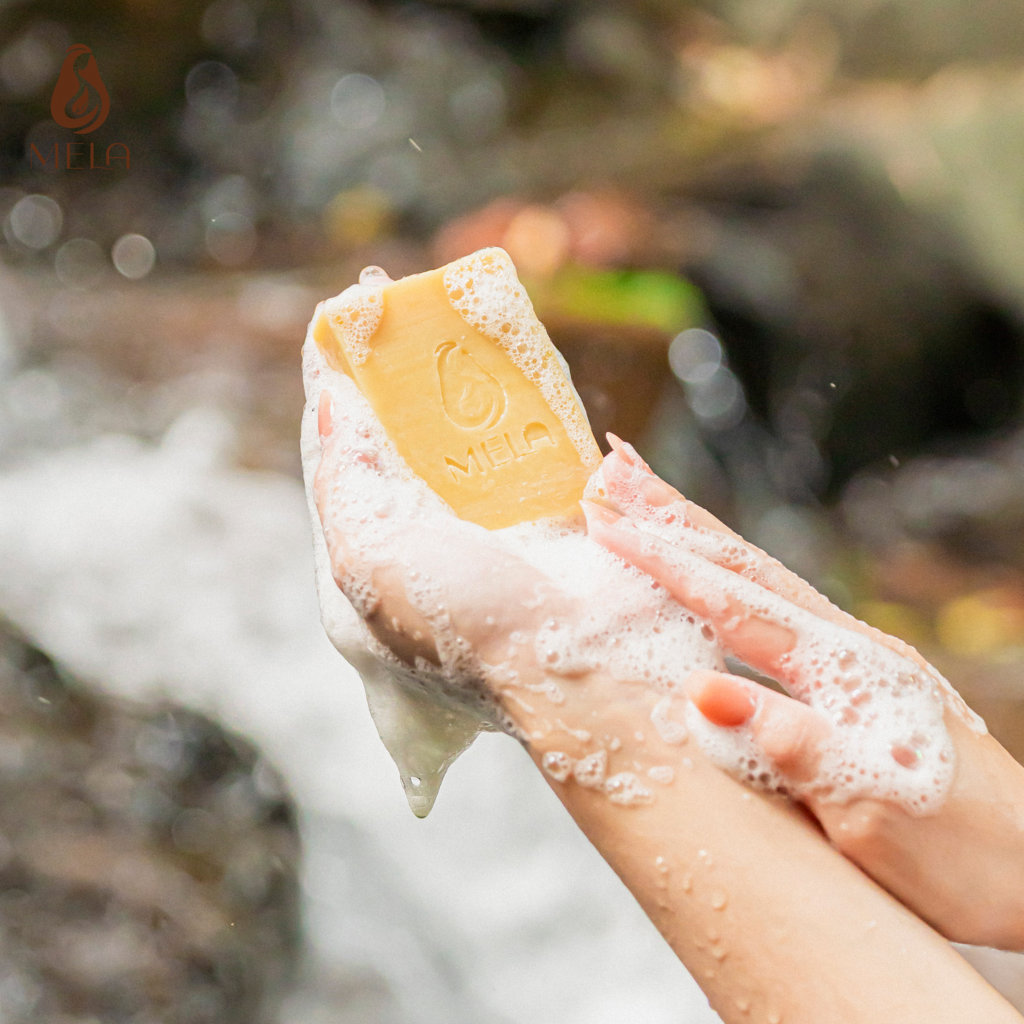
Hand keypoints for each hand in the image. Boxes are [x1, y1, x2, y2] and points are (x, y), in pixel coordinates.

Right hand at [585, 438, 1023, 949]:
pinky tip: (707, 571)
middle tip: (614, 469)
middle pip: (744, 564)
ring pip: (757, 576)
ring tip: (644, 497)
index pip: (736, 603)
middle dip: (672, 514)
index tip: (608, 522)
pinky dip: (724, 575)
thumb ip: (791, 744)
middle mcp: (847, 647)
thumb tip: (702, 691)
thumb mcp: (871, 811)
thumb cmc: (959, 856)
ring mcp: (852, 655)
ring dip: (695, 531)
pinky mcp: (851, 675)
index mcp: (845, 671)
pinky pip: (770, 607)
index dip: (666, 561)